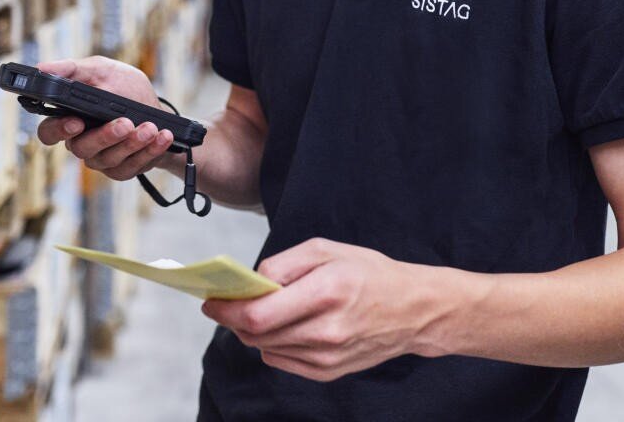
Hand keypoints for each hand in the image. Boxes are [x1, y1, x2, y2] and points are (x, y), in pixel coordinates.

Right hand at [33, 56, 176, 181]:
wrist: (157, 112)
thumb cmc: (124, 89)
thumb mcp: (102, 70)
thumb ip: (73, 69)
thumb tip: (43, 67)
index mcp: (70, 118)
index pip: (48, 132)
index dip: (59, 130)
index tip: (77, 121)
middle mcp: (82, 142)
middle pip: (81, 148)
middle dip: (105, 136)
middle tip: (125, 124)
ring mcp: (101, 159)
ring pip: (108, 158)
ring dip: (132, 142)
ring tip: (150, 128)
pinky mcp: (122, 170)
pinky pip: (130, 167)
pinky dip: (149, 151)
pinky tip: (161, 137)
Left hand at [201, 238, 434, 382]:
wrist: (413, 310)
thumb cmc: (369, 273)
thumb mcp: (326, 250)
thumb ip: (282, 264)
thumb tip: (250, 283)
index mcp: (326, 293)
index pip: (258, 314)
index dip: (226, 310)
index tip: (210, 300)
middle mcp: (326, 331)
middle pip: (256, 335)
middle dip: (234, 318)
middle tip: (226, 301)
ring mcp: (327, 358)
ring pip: (265, 348)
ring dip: (252, 330)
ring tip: (259, 309)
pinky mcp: (328, 373)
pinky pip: (281, 359)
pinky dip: (273, 342)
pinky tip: (285, 325)